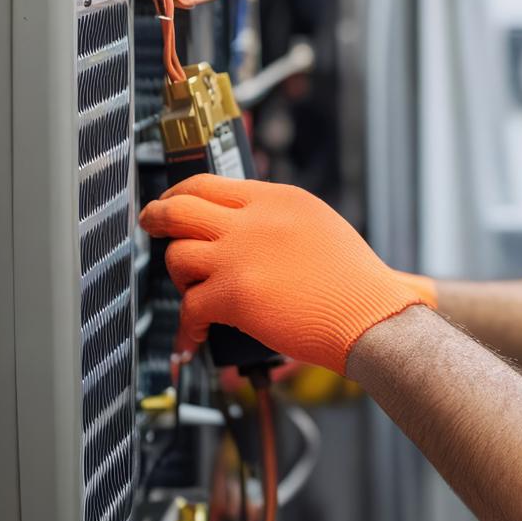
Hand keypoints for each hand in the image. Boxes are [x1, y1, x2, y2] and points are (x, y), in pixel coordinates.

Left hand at [140, 175, 428, 373]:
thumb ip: (277, 222)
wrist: (372, 315)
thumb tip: (241, 232)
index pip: (211, 184)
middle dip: (157, 217)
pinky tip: (195, 337)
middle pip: (180, 207)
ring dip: (178, 277)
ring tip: (192, 291)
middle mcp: (255, 219)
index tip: (173, 205)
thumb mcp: (320, 227)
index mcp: (278, 198)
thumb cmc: (357, 283)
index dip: (182, 195)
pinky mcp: (234, 293)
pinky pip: (189, 307)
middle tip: (150, 225)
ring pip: (177, 255)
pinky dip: (187, 327)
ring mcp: (241, 255)